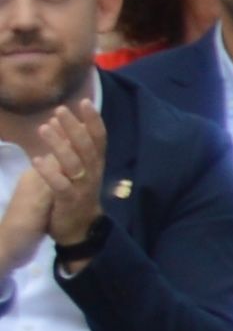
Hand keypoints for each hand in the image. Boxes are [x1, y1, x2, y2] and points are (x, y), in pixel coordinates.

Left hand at [19, 100, 97, 253]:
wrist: (79, 229)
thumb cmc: (77, 194)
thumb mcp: (79, 169)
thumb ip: (72, 147)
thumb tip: (61, 121)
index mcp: (96, 164)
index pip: (99, 138)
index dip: (93, 120)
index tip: (84, 102)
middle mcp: (92, 173)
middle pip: (86, 146)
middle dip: (73, 127)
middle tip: (60, 110)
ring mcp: (82, 187)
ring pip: (73, 163)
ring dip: (58, 144)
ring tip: (43, 128)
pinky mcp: (68, 201)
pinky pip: (59, 184)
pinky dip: (48, 172)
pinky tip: (36, 160)